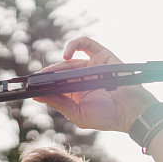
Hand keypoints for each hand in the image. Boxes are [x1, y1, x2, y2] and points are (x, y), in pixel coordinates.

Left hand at [34, 37, 157, 132]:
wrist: (131, 112)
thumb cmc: (107, 117)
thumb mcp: (77, 113)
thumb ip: (58, 102)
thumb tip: (36, 95)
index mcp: (77, 93)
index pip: (56, 84)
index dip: (44, 82)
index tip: (31, 84)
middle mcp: (84, 78)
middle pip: (60, 71)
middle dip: (48, 74)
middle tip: (37, 79)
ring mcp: (93, 66)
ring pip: (70, 61)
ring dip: (58, 66)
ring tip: (50, 74)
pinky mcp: (102, 55)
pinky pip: (86, 43)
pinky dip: (74, 45)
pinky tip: (66, 56)